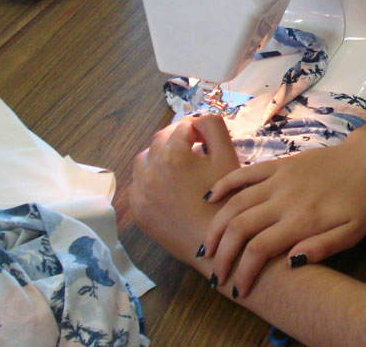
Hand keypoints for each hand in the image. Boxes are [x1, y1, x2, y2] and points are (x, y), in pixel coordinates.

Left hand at [131, 114, 240, 264]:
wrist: (217, 246)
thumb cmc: (227, 200)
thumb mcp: (228, 157)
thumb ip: (214, 127)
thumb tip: (199, 120)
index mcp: (174, 155)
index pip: (182, 126)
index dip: (196, 126)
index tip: (207, 135)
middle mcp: (151, 171)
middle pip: (160, 140)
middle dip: (176, 137)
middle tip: (194, 144)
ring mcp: (141, 193)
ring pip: (144, 160)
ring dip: (159, 155)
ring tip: (179, 164)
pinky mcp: (139, 211)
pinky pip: (138, 185)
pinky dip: (150, 178)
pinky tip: (168, 185)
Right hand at [201, 128, 365, 296]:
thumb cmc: (363, 201)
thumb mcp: (353, 232)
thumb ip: (322, 248)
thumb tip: (289, 264)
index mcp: (302, 220)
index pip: (259, 249)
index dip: (243, 273)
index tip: (238, 290)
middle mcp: (285, 198)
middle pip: (239, 227)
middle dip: (222, 255)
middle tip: (216, 274)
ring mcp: (279, 178)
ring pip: (235, 202)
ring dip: (216, 226)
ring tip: (207, 248)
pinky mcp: (279, 163)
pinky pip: (245, 173)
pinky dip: (224, 185)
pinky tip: (210, 200)